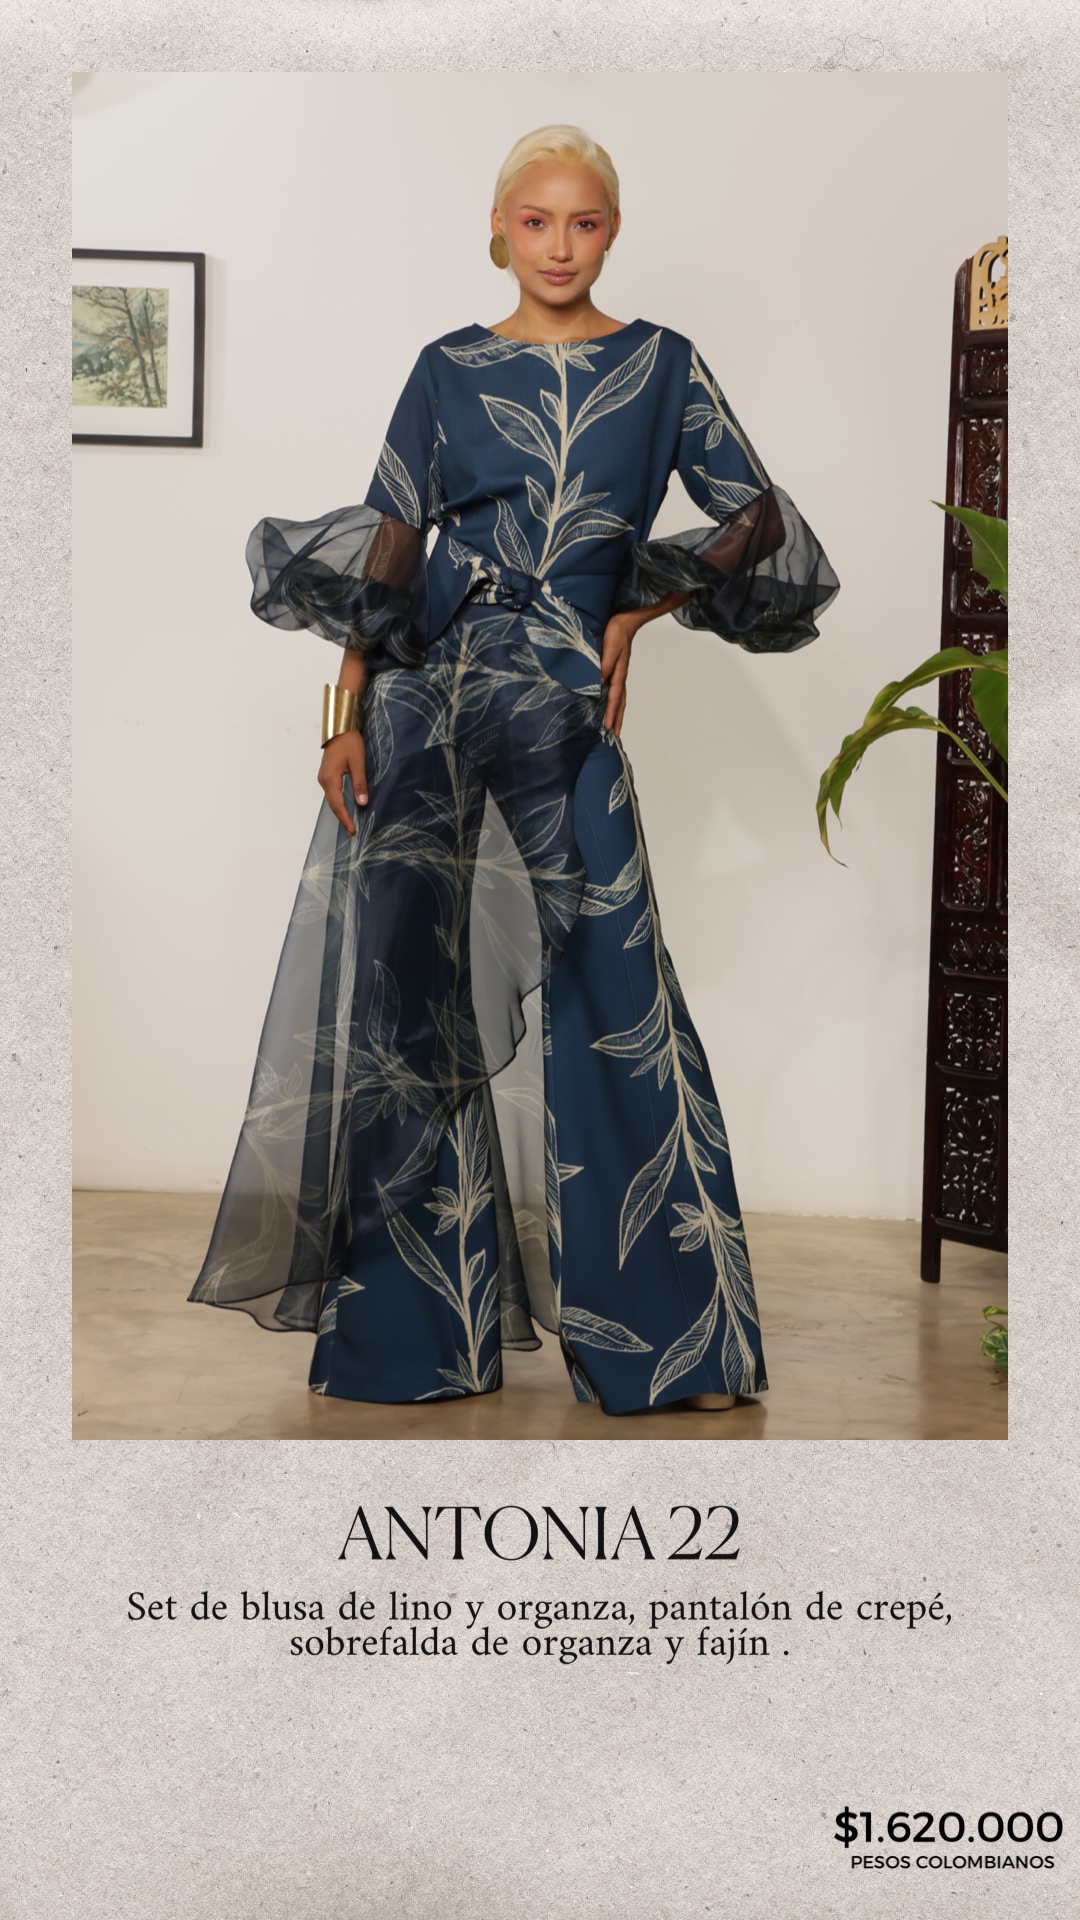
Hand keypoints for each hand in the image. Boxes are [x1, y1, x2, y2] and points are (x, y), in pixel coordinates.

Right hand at [318, 728, 367, 834]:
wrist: (340, 729)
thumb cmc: (350, 743)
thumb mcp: (358, 763)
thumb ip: (360, 783)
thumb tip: (362, 802)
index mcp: (330, 778)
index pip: (337, 804)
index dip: (345, 818)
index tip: (352, 830)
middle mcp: (324, 780)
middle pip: (333, 804)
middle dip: (342, 818)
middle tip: (352, 831)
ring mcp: (324, 777)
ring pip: (332, 799)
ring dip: (340, 811)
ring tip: (350, 823)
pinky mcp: (327, 775)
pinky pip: (333, 793)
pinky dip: (339, 802)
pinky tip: (346, 807)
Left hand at [600, 612, 636, 734]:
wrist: (627, 620)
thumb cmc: (617, 630)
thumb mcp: (610, 645)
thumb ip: (605, 663)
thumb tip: (600, 682)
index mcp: (619, 672)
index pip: (614, 697)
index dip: (611, 712)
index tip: (608, 726)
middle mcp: (621, 675)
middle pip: (620, 702)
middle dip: (617, 718)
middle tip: (615, 734)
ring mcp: (620, 673)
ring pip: (620, 698)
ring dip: (618, 712)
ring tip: (615, 726)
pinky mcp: (617, 669)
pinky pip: (617, 690)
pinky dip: (616, 701)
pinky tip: (612, 705)